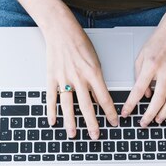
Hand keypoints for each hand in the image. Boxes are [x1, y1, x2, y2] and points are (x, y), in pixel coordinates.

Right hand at [43, 18, 117, 139]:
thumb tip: (99, 100)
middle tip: (95, 136)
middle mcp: (79, 78)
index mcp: (93, 73)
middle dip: (92, 123)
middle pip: (87, 106)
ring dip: (71, 122)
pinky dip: (51, 111)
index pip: (104, 98)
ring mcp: (64, 79)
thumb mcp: (95, 61)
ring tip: (73, 134)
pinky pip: (51, 98)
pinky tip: (53, 122)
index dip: (110, 113)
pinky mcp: (51, 77)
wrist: (61, 30)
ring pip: (68, 106)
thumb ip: (96, 82)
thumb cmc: (80, 43)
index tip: (114, 123)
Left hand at [121, 0, 165, 126]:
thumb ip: (139, 76)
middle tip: (144, 123)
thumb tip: (144, 95)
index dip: (131, 104)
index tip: (126, 113)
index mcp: (151, 64)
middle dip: (149, 114)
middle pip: (158, 98)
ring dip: (165, 112)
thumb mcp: (141, 55)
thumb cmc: (158, 41)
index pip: (138, 89)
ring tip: (158, 120)